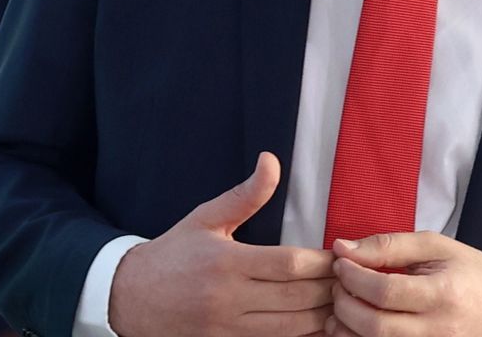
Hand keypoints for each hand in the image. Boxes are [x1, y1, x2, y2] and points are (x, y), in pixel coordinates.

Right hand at [109, 152, 334, 336]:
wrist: (129, 298)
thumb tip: (271, 162)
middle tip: (352, 279)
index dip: (321, 262)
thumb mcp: (205, 218)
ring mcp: (228, 327)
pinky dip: (300, 335)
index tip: (340, 255)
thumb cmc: (172, 255)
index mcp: (227, 262)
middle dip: (329, 289)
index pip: (288, 264)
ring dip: (321, 316)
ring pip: (290, 327)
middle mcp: (228, 298)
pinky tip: (318, 324)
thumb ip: (245, 195)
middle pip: (296, 298)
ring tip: (342, 302)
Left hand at [325, 232, 481, 336]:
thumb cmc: (472, 274)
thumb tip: (344, 248)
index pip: (385, 291)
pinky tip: (356, 328)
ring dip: (346, 329)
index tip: (342, 263)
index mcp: (443, 294)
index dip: (353, 277)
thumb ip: (390, 245)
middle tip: (338, 286)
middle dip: (344, 304)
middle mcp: (439, 330)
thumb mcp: (437, 247)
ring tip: (341, 308)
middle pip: (374, 326)